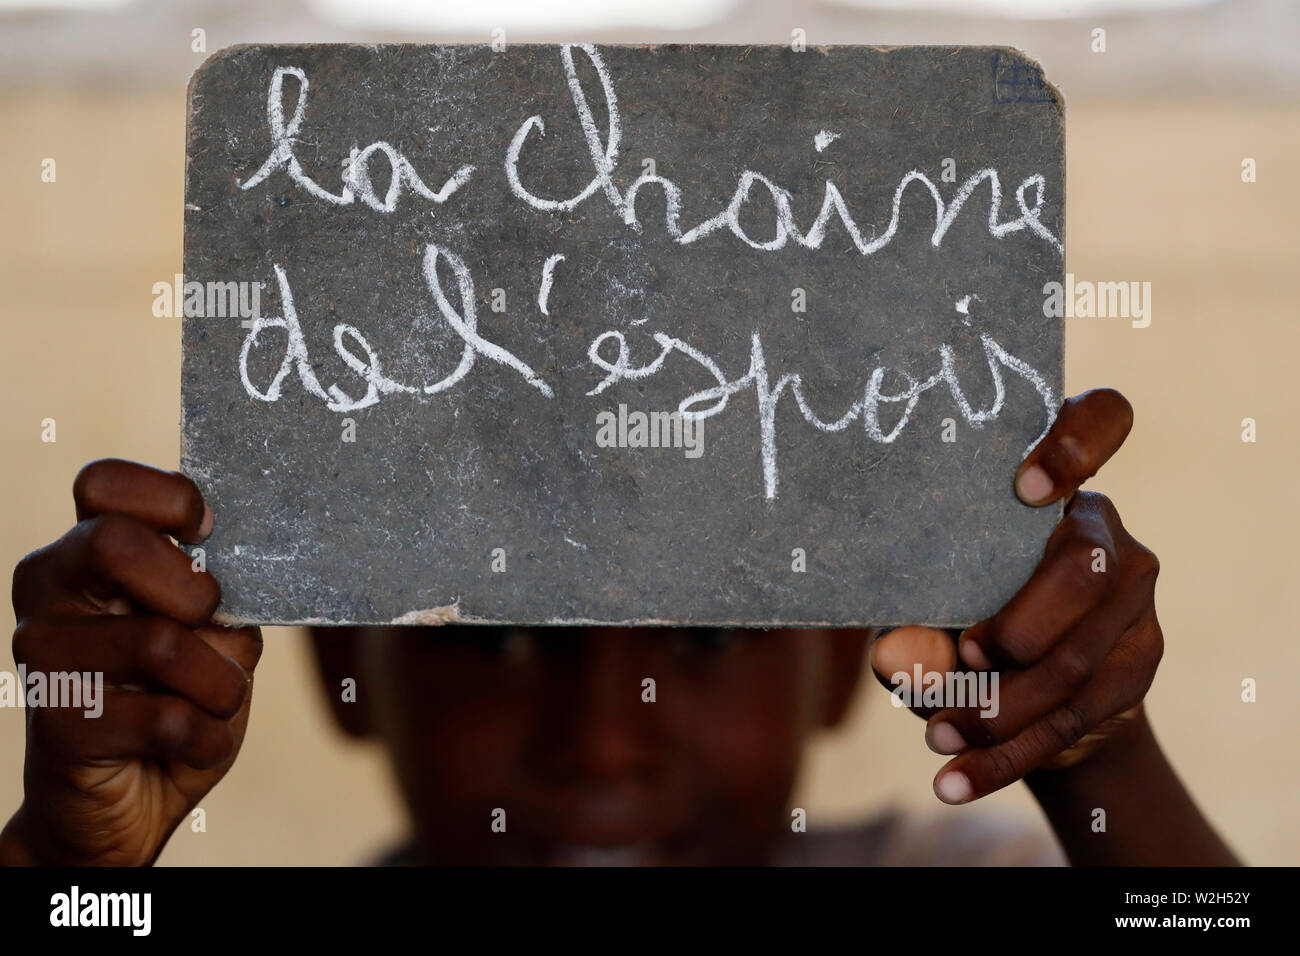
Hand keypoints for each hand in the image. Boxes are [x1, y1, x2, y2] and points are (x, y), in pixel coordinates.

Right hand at [2, 460, 261, 864]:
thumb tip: (234, 560)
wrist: (133, 800)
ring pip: (162, 643)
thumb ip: (218, 588)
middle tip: (208, 624)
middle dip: (194, 592)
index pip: (102, 483)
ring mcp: (42, 657)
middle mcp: (48, 592)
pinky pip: (170, 719)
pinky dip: (209, 737)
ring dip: (220, 684)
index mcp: (84, 552)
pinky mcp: (58, 725)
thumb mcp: (213, 630)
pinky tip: (189, 743)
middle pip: (115, 542)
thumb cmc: (178, 696)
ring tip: (209, 700)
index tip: (208, 533)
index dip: (170, 499)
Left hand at [871, 389, 1162, 804]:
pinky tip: (953, 779)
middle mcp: (1105, 530)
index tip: (1025, 487)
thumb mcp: (922, 599)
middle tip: (965, 655)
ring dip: (999, 709)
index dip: (1077, 442)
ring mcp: (1135, 599)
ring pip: (1076, 662)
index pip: (1102, 420)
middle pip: (1086, 571)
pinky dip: (1005, 757)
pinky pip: (1075, 719)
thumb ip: (907, 612)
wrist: (1028, 682)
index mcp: (1052, 483)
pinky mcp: (1139, 662)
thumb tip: (892, 655)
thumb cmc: (957, 606)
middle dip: (1021, 626)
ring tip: (934, 735)